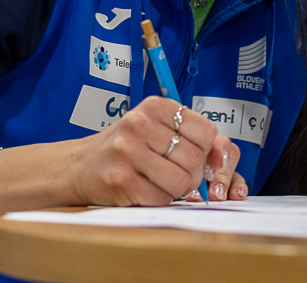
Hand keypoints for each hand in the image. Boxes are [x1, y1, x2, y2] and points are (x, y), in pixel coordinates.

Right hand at [71, 97, 241, 205]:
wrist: (82, 165)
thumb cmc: (126, 147)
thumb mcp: (155, 127)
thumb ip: (190, 135)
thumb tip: (224, 154)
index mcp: (154, 106)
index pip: (206, 131)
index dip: (206, 151)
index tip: (194, 156)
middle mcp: (139, 124)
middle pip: (194, 158)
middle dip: (192, 175)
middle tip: (177, 174)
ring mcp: (128, 151)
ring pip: (181, 181)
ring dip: (176, 190)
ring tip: (160, 182)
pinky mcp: (121, 179)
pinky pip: (161, 198)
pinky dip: (160, 199)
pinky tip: (145, 189)